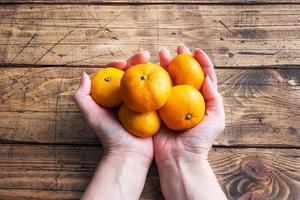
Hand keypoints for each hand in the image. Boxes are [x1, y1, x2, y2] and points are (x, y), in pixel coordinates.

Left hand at [74, 51, 152, 163]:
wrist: (129, 154)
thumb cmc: (109, 135)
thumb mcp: (91, 115)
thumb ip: (82, 96)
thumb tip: (84, 74)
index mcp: (113, 96)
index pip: (114, 74)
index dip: (118, 64)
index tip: (122, 63)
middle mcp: (127, 97)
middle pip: (132, 73)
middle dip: (138, 61)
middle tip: (145, 55)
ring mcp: (142, 102)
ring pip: (146, 79)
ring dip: (152, 67)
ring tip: (157, 59)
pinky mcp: (155, 108)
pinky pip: (159, 92)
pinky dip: (162, 82)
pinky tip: (165, 74)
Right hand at [154, 44, 224, 163]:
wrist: (179, 159)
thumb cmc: (200, 142)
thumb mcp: (216, 121)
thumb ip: (214, 99)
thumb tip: (208, 78)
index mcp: (201, 100)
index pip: (204, 76)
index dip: (202, 61)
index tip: (196, 50)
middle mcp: (185, 99)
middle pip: (183, 74)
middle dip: (180, 59)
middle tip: (175, 49)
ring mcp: (169, 103)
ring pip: (167, 79)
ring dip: (164, 65)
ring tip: (160, 54)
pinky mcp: (156, 109)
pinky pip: (153, 91)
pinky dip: (151, 79)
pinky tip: (149, 69)